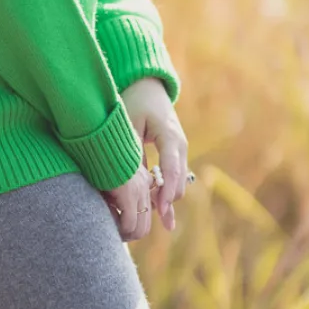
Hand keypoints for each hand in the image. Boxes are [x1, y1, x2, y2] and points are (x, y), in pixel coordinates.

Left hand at [101, 76, 188, 241]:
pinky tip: (166, 220)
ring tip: (157, 222)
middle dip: (166, 200)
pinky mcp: (175, 156)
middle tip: (147, 218)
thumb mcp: (127, 121)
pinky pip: (174, 179)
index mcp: (170, 135)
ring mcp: (180, 151)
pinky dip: (168, 195)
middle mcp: (180, 145)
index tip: (160, 208)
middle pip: (179, 180)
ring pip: (179, 183)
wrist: (148, 86)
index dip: (166, 188)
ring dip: (167, 201)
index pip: (171, 167)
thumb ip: (129, 149)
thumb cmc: (134, 101)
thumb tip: (128, 178)